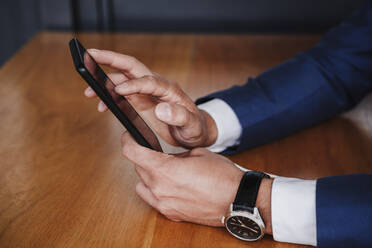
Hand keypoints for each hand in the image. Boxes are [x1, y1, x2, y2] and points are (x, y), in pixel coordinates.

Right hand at [84, 49, 216, 147]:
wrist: (195, 131)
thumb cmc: (195, 128)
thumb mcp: (192, 126)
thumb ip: (180, 117)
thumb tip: (161, 109)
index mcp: (169, 90)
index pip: (148, 81)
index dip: (132, 85)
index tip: (117, 91)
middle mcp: (156, 86)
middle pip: (132, 67)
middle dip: (110, 59)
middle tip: (90, 55)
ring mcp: (147, 93)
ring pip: (123, 79)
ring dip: (105, 82)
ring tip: (89, 91)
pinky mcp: (142, 101)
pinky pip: (122, 94)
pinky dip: (110, 97)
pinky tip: (102, 105)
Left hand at [121, 131, 272, 231]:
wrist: (238, 200)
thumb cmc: (222, 176)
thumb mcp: (198, 153)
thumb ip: (176, 155)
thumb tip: (168, 157)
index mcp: (166, 170)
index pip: (133, 153)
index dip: (128, 141)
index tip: (129, 136)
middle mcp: (160, 189)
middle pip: (138, 168)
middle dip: (143, 156)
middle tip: (154, 150)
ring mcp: (165, 204)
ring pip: (142, 184)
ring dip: (147, 174)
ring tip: (163, 169)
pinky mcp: (171, 214)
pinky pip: (152, 199)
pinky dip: (155, 189)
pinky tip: (169, 185)